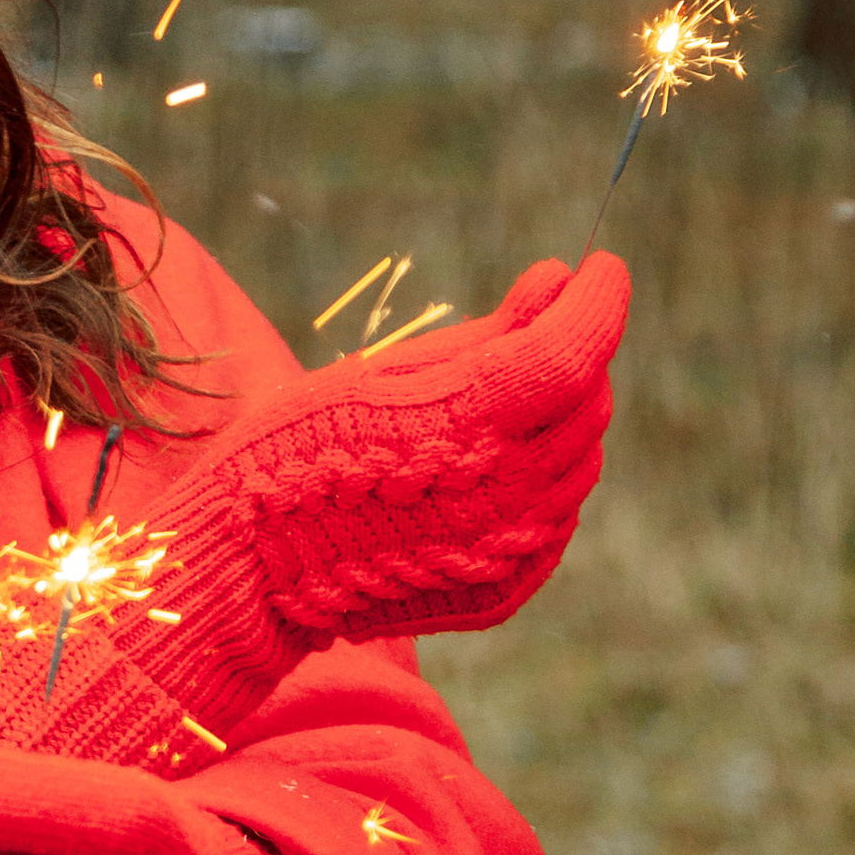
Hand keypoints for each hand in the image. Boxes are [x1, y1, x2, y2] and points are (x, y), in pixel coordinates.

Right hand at [81, 254, 629, 737]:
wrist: (254, 567)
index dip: (598, 300)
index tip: (600, 268)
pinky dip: (537, 481)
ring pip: (580, 462)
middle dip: (576, 357)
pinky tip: (477, 471)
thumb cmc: (303, 446)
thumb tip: (558, 278)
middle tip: (533, 331)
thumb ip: (489, 331)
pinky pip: (553, 518)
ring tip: (488, 410)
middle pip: (590, 403)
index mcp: (471, 423)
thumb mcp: (384, 369)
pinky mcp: (507, 587)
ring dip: (557, 422)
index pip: (574, 350)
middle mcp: (507, 493)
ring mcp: (512, 549)